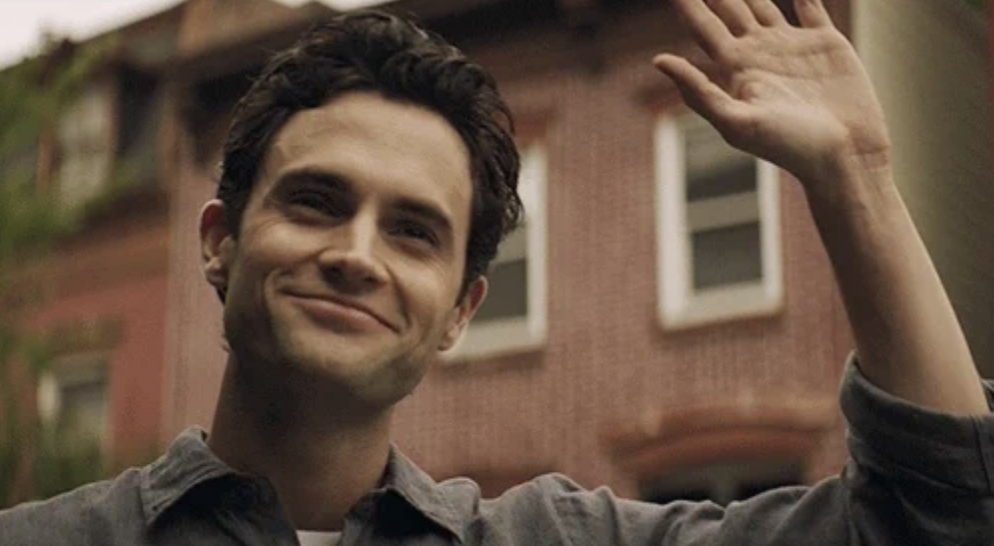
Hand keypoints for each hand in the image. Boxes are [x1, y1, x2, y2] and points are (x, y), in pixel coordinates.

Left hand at [653, 0, 890, 191]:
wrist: (843, 155)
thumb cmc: (788, 147)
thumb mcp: (736, 122)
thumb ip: (697, 92)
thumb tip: (658, 60)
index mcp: (735, 68)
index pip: (702, 26)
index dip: (687, 4)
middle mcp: (759, 53)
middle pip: (729, 8)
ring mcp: (791, 46)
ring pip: (763, 3)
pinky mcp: (826, 43)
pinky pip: (811, 7)